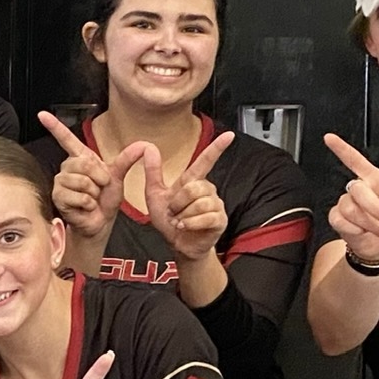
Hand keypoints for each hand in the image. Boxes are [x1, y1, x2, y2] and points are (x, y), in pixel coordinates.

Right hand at [36, 112, 146, 241]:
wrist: (100, 222)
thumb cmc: (105, 200)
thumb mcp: (118, 177)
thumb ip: (127, 159)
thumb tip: (143, 145)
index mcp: (81, 159)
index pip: (66, 139)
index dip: (54, 126)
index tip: (42, 114)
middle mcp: (67, 168)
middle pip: (83, 163)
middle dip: (99, 178)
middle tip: (100, 188)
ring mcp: (61, 182)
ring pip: (81, 181)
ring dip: (93, 193)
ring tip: (92, 198)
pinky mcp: (58, 197)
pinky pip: (78, 196)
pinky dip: (88, 203)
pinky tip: (86, 207)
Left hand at [146, 133, 235, 262]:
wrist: (178, 244)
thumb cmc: (169, 220)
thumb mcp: (155, 195)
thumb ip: (153, 172)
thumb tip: (149, 147)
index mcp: (193, 181)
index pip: (206, 160)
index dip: (217, 148)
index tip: (229, 135)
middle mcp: (208, 189)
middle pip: (193, 187)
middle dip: (177, 203)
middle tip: (173, 213)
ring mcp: (216, 204)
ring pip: (199, 203)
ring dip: (183, 215)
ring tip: (180, 221)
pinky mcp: (220, 220)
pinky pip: (205, 217)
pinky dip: (190, 224)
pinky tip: (186, 227)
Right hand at [323, 135, 378, 266]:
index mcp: (374, 180)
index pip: (355, 160)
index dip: (342, 149)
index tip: (328, 137)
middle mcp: (358, 189)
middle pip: (358, 190)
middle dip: (375, 209)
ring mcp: (346, 204)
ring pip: (350, 208)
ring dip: (369, 223)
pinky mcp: (337, 218)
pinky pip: (341, 220)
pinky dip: (355, 230)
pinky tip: (362, 233)